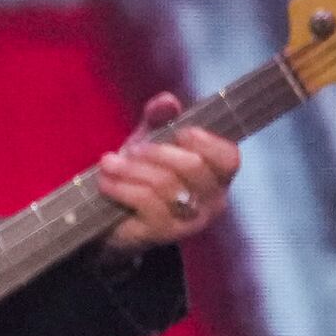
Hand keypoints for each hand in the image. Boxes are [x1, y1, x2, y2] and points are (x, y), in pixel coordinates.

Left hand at [98, 91, 239, 252]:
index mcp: (218, 177)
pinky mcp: (163, 233)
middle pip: (193, 167)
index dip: (206, 142)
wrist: (114, 220)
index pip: (228, 158)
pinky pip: (145, 201)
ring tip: (109, 163)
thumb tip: (168, 102)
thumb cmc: (142, 176)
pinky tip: (106, 181)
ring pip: (164, 183)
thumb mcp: (151, 141)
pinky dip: (122, 186)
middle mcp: (212, 202)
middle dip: (157, 152)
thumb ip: (160, 119)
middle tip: (132, 149)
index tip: (179, 132)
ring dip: (131, 168)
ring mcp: (189, 221)